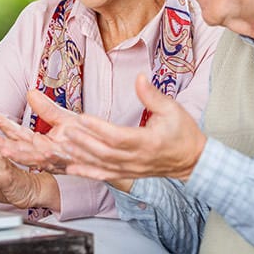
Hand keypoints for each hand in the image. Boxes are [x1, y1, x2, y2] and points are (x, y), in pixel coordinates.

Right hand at [0, 90, 81, 172]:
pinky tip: (45, 152)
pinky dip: (52, 159)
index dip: (6, 127)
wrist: (111, 151)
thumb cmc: (87, 135)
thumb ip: (46, 108)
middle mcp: (49, 154)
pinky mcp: (75, 165)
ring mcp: (61, 161)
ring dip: (22, 154)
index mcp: (44, 144)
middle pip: (23, 150)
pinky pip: (62, 163)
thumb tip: (30, 92)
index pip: (20, 136)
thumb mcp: (64, 118)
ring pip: (38, 159)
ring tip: (8, 148)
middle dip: (5, 145)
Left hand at [57, 74, 206, 181]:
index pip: (118, 137)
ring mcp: (132, 169)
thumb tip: (139, 78)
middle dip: (82, 142)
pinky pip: (104, 175)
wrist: (192, 160)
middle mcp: (137, 159)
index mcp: (148, 142)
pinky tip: (70, 169)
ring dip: (80, 156)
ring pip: (101, 165)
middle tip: (64, 131)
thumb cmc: (183, 132)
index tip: (82, 118)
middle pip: (105, 153)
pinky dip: (87, 173)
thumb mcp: (172, 109)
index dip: (99, 128)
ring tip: (61, 146)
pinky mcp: (128, 174)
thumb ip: (152, 95)